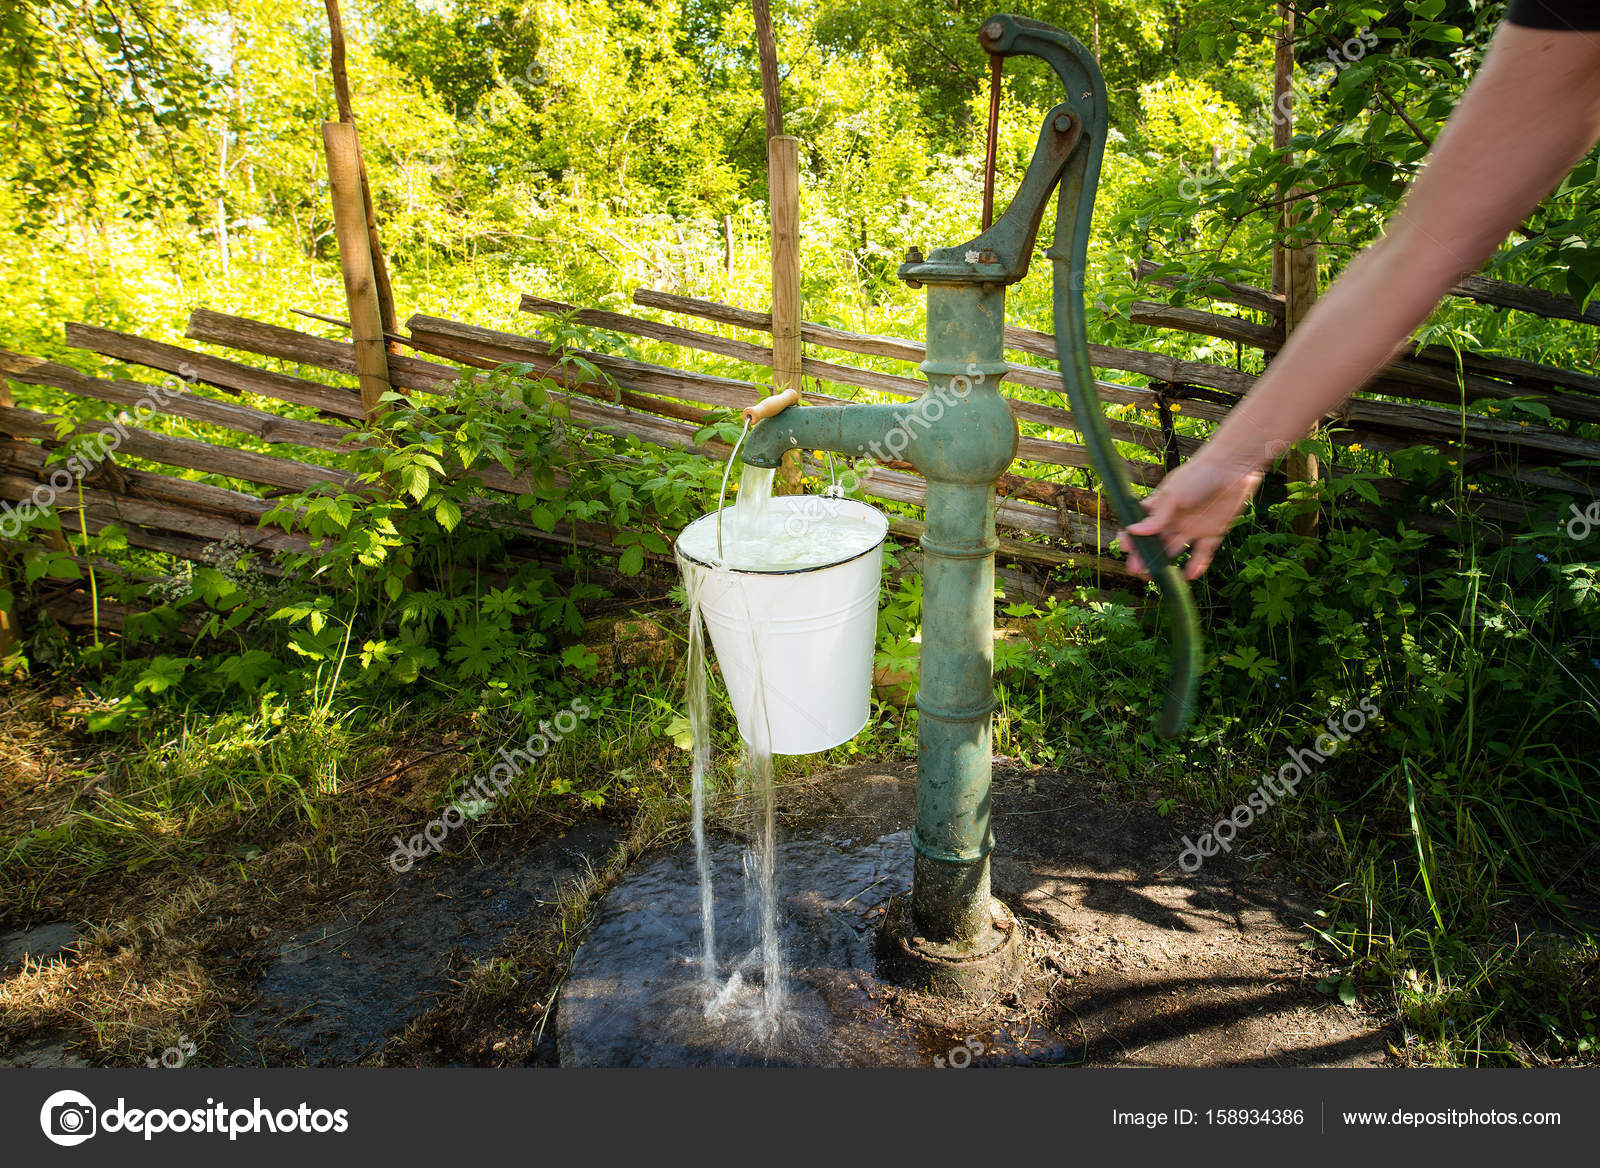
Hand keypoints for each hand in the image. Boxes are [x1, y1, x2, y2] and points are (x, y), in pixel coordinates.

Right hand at [1117, 455, 1262, 579]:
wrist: (1232, 468)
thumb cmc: (1197, 475)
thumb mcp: (1173, 495)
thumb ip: (1156, 517)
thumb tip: (1133, 531)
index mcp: (1160, 507)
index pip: (1140, 526)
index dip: (1132, 538)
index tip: (1126, 548)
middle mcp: (1174, 520)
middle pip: (1155, 543)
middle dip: (1145, 557)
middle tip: (1137, 571)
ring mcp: (1192, 528)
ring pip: (1174, 551)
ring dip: (1165, 564)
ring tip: (1157, 577)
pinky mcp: (1212, 533)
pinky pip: (1202, 553)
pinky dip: (1196, 565)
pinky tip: (1189, 576)